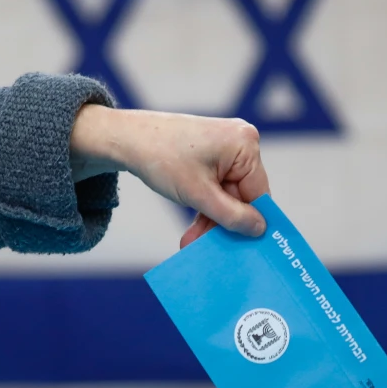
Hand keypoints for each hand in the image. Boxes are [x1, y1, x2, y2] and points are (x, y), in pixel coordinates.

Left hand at [69, 105, 270, 247]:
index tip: (244, 249)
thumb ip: (232, 216)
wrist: (127, 138)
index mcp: (245, 144)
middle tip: (205, 247)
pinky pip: (217, 185)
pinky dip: (205, 205)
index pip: (259, 193)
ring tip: (192, 241)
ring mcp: (227, 146)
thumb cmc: (161, 158)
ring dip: (211, 218)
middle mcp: (241, 141)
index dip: (249, 222)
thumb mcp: (199, 194)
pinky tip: (193, 228)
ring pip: (228, 194)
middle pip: (242, 195)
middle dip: (222, 223)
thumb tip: (260, 230)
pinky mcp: (213, 153)